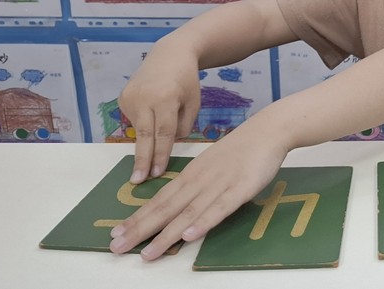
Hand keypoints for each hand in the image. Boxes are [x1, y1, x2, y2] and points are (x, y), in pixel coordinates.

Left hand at [108, 119, 287, 259]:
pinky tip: (189, 236)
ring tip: (147, 253)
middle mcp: (198, 181)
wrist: (267, 131)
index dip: (137, 218)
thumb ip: (195, 185)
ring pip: (188, 213)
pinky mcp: (240, 189)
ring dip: (166, 234)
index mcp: (190, 175)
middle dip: (140, 230)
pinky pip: (219, 209)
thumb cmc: (240, 149)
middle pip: (165, 208)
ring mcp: (218, 185)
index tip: (116, 234)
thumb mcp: (210, 165)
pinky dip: (203, 222)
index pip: (159, 200)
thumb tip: (176, 204)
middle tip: (117, 248)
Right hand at [117, 43, 201, 183]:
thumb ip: (183, 125)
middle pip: (144, 135)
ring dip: (145, 143)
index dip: (161, 155)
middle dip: (142, 160)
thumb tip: (168, 145)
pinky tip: (151, 116)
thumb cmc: (187, 81)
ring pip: (139, 129)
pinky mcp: (123, 97)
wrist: (170, 54)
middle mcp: (144, 98)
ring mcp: (130, 97)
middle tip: (137, 180)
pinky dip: (144, 124)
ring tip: (149, 151)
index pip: (163, 134)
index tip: (156, 174)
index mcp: (165, 99)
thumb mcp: (194, 102)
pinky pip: (135, 119)